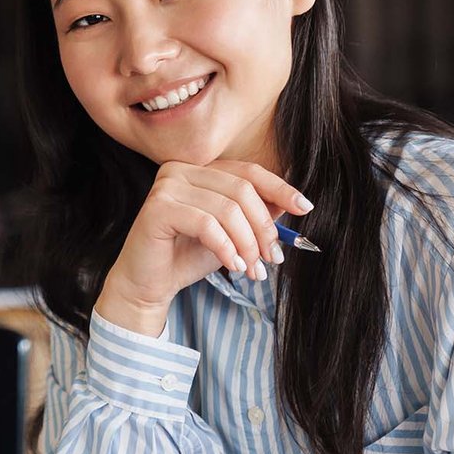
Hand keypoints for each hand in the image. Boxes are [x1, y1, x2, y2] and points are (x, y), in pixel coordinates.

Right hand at [95, 161, 313, 336]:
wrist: (149, 284)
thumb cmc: (187, 257)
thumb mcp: (232, 235)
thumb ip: (256, 215)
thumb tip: (292, 203)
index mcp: (199, 170)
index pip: (248, 172)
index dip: (280, 189)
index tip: (305, 208)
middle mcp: (180, 170)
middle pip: (242, 190)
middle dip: (263, 227)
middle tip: (272, 258)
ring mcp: (167, 185)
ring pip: (227, 209)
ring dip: (248, 244)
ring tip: (252, 269)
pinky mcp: (158, 208)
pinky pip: (207, 224)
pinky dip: (227, 249)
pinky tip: (234, 267)